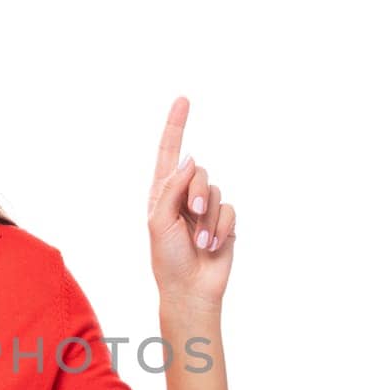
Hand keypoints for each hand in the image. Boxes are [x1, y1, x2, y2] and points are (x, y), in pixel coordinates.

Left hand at [147, 96, 235, 310]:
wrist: (189, 289)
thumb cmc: (167, 259)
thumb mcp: (159, 221)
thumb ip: (172, 187)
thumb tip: (190, 158)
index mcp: (162, 193)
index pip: (169, 152)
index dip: (175, 126)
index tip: (182, 100)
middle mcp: (184, 196)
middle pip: (198, 171)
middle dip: (198, 191)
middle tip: (192, 213)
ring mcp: (205, 209)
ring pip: (217, 191)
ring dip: (208, 219)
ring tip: (200, 242)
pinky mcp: (224, 222)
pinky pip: (230, 210)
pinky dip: (222, 228)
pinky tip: (213, 246)